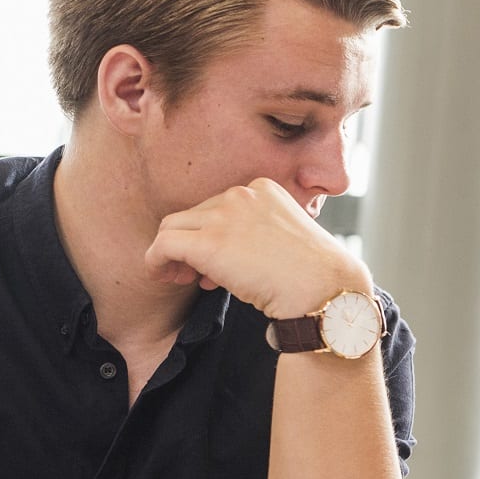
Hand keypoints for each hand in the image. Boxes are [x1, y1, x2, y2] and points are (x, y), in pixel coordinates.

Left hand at [142, 177, 367, 320]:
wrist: (324, 290)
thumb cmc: (314, 275)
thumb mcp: (286, 240)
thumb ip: (254, 235)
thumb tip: (221, 257)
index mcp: (263, 188)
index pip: (218, 206)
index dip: (211, 234)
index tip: (217, 264)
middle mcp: (241, 194)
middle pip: (193, 215)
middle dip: (190, 245)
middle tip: (193, 275)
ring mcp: (224, 216)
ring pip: (172, 227)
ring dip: (170, 253)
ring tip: (180, 278)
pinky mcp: (209, 242)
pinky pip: (163, 245)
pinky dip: (155, 261)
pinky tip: (162, 277)